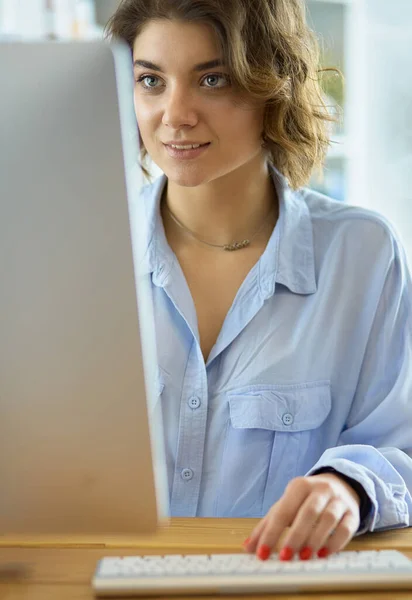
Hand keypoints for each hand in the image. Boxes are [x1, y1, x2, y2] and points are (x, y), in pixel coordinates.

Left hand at [243, 473, 360, 560]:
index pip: (283, 510)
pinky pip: (346, 528)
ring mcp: (338, 500)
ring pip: (328, 519)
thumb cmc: (306, 499)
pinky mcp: (352, 513)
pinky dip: (335, 543)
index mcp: (299, 485)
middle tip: (285, 557)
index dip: (272, 532)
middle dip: (295, 536)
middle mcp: (320, 489)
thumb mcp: (287, 505)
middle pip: (308, 512)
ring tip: (304, 557)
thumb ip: (268, 525)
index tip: (262, 553)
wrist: (340, 485)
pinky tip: (323, 554)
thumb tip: (248, 547)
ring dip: (315, 540)